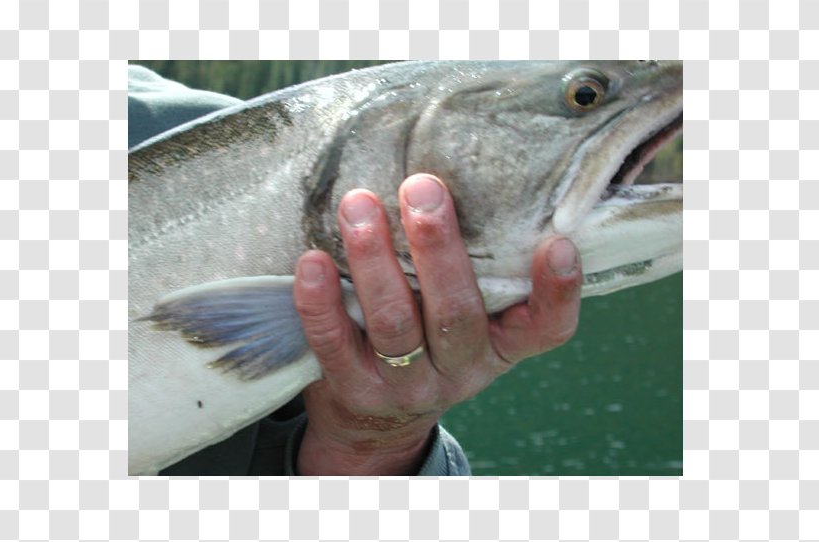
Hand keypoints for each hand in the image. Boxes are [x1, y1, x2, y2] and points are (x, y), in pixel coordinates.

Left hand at [292, 174, 581, 474]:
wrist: (377, 416)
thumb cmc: (431, 337)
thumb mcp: (471, 315)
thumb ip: (479, 268)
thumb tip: (462, 175)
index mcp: (501, 346)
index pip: (546, 329)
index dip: (558, 292)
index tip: (557, 244)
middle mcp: (460, 371)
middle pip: (457, 314)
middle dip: (438, 249)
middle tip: (422, 188)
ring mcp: (406, 386)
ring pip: (394, 325)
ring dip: (375, 260)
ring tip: (359, 204)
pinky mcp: (354, 390)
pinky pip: (334, 346)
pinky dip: (321, 304)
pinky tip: (312, 261)